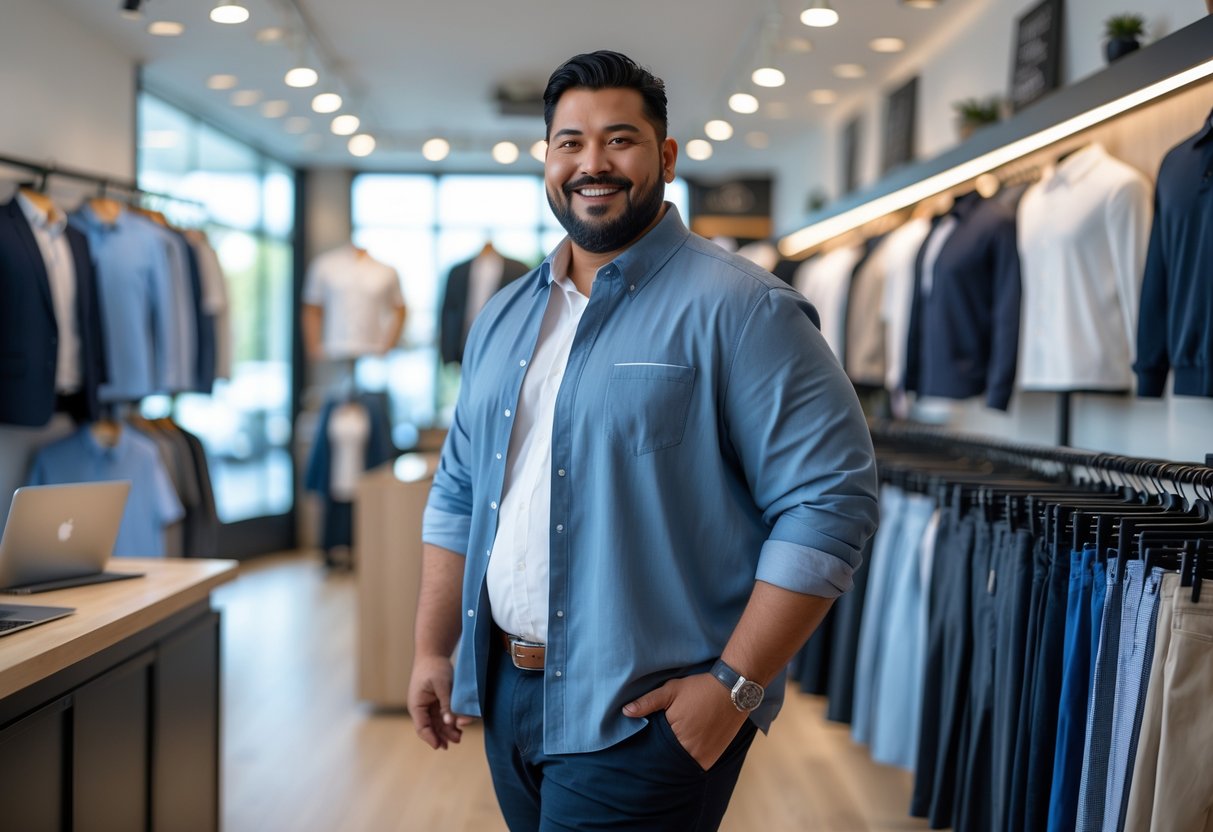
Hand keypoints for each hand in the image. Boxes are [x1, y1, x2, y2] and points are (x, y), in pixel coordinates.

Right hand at [407, 654, 474, 749]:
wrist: (433, 653)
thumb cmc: (434, 667)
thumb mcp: (442, 685)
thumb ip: (446, 704)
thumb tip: (450, 722)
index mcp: (416, 705)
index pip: (422, 727)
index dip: (431, 738)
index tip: (440, 746)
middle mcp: (421, 708)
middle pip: (431, 728)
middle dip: (443, 736)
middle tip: (457, 741)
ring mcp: (429, 705)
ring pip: (438, 723)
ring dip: (448, 731)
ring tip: (459, 737)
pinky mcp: (437, 702)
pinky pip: (443, 716)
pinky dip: (450, 722)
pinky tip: (458, 727)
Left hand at [623, 673, 748, 769]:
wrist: (734, 690)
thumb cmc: (699, 688)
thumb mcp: (671, 690)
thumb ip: (648, 702)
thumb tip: (625, 712)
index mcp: (676, 736)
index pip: (655, 751)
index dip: (648, 749)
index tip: (642, 747)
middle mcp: (691, 750)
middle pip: (668, 760)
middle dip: (661, 756)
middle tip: (655, 749)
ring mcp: (704, 756)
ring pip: (682, 765)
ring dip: (675, 760)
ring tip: (669, 749)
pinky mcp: (714, 757)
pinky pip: (696, 765)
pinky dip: (688, 761)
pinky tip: (683, 751)